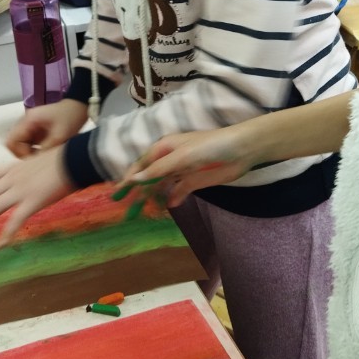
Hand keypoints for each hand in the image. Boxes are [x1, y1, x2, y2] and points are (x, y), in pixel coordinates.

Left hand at [0, 148, 75, 243]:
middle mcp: (12, 179)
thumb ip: (31, 173)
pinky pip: (14, 221)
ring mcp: (20, 190)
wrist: (74, 158)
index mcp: (14, 168)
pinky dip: (6, 234)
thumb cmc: (64, 158)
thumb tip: (32, 179)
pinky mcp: (31, 202)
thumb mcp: (40, 162)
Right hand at [5, 99, 88, 157]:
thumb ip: (45, 150)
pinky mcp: (35, 129)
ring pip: (19, 143)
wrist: (79, 107)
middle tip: (37, 158)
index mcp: (28, 121)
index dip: (20, 153)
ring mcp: (29, 125)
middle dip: (22, 153)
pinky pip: (27, 142)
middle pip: (13, 142)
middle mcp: (25, 122)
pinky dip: (32, 149)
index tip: (35, 158)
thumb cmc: (70, 118)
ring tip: (42, 155)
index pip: (12, 141)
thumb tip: (35, 163)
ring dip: (27, 152)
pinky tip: (44, 151)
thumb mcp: (60, 136)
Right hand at [123, 126, 255, 206]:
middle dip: (139, 191)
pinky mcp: (194, 180)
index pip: (141, 165)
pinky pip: (178, 191)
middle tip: (127, 209)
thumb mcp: (182, 156)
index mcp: (164, 148)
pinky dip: (172, 198)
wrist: (241, 150)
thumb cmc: (210, 146)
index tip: (117, 194)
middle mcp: (170, 159)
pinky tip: (167, 207)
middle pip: (149, 177)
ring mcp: (182, 170)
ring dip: (153, 197)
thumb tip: (135, 180)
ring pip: (162, 185)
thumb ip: (159, 169)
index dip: (129, 178)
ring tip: (143, 212)